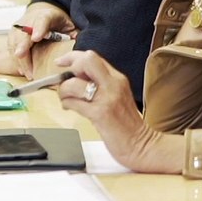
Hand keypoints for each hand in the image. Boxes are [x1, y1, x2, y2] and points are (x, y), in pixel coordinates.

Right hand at [8, 2, 77, 77]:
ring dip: (20, 58)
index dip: (38, 29)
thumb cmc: (57, 21)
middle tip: (22, 57)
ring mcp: (19, 28)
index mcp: (47, 15)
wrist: (42, 12)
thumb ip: (73, 33)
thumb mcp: (68, 23)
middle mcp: (30, 20)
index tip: (36, 37)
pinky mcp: (13, 36)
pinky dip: (16, 60)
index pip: (42, 20)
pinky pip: (11, 49)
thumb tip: (79, 45)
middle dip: (22, 46)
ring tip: (28, 73)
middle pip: (24, 33)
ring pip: (15, 42)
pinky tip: (23, 70)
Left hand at [53, 50, 182, 173]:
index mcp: (118, 78)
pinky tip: (69, 108)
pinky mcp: (99, 114)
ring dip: (63, 91)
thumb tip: (75, 77)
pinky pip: (74, 102)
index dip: (72, 57)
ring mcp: (107, 99)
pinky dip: (66, 103)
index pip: (92, 56)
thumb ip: (101, 84)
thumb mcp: (118, 96)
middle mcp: (113, 84)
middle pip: (86, 60)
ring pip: (74, 83)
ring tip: (66, 99)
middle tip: (63, 78)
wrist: (140, 144)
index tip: (61, 62)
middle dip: (69, 66)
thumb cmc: (127, 124)